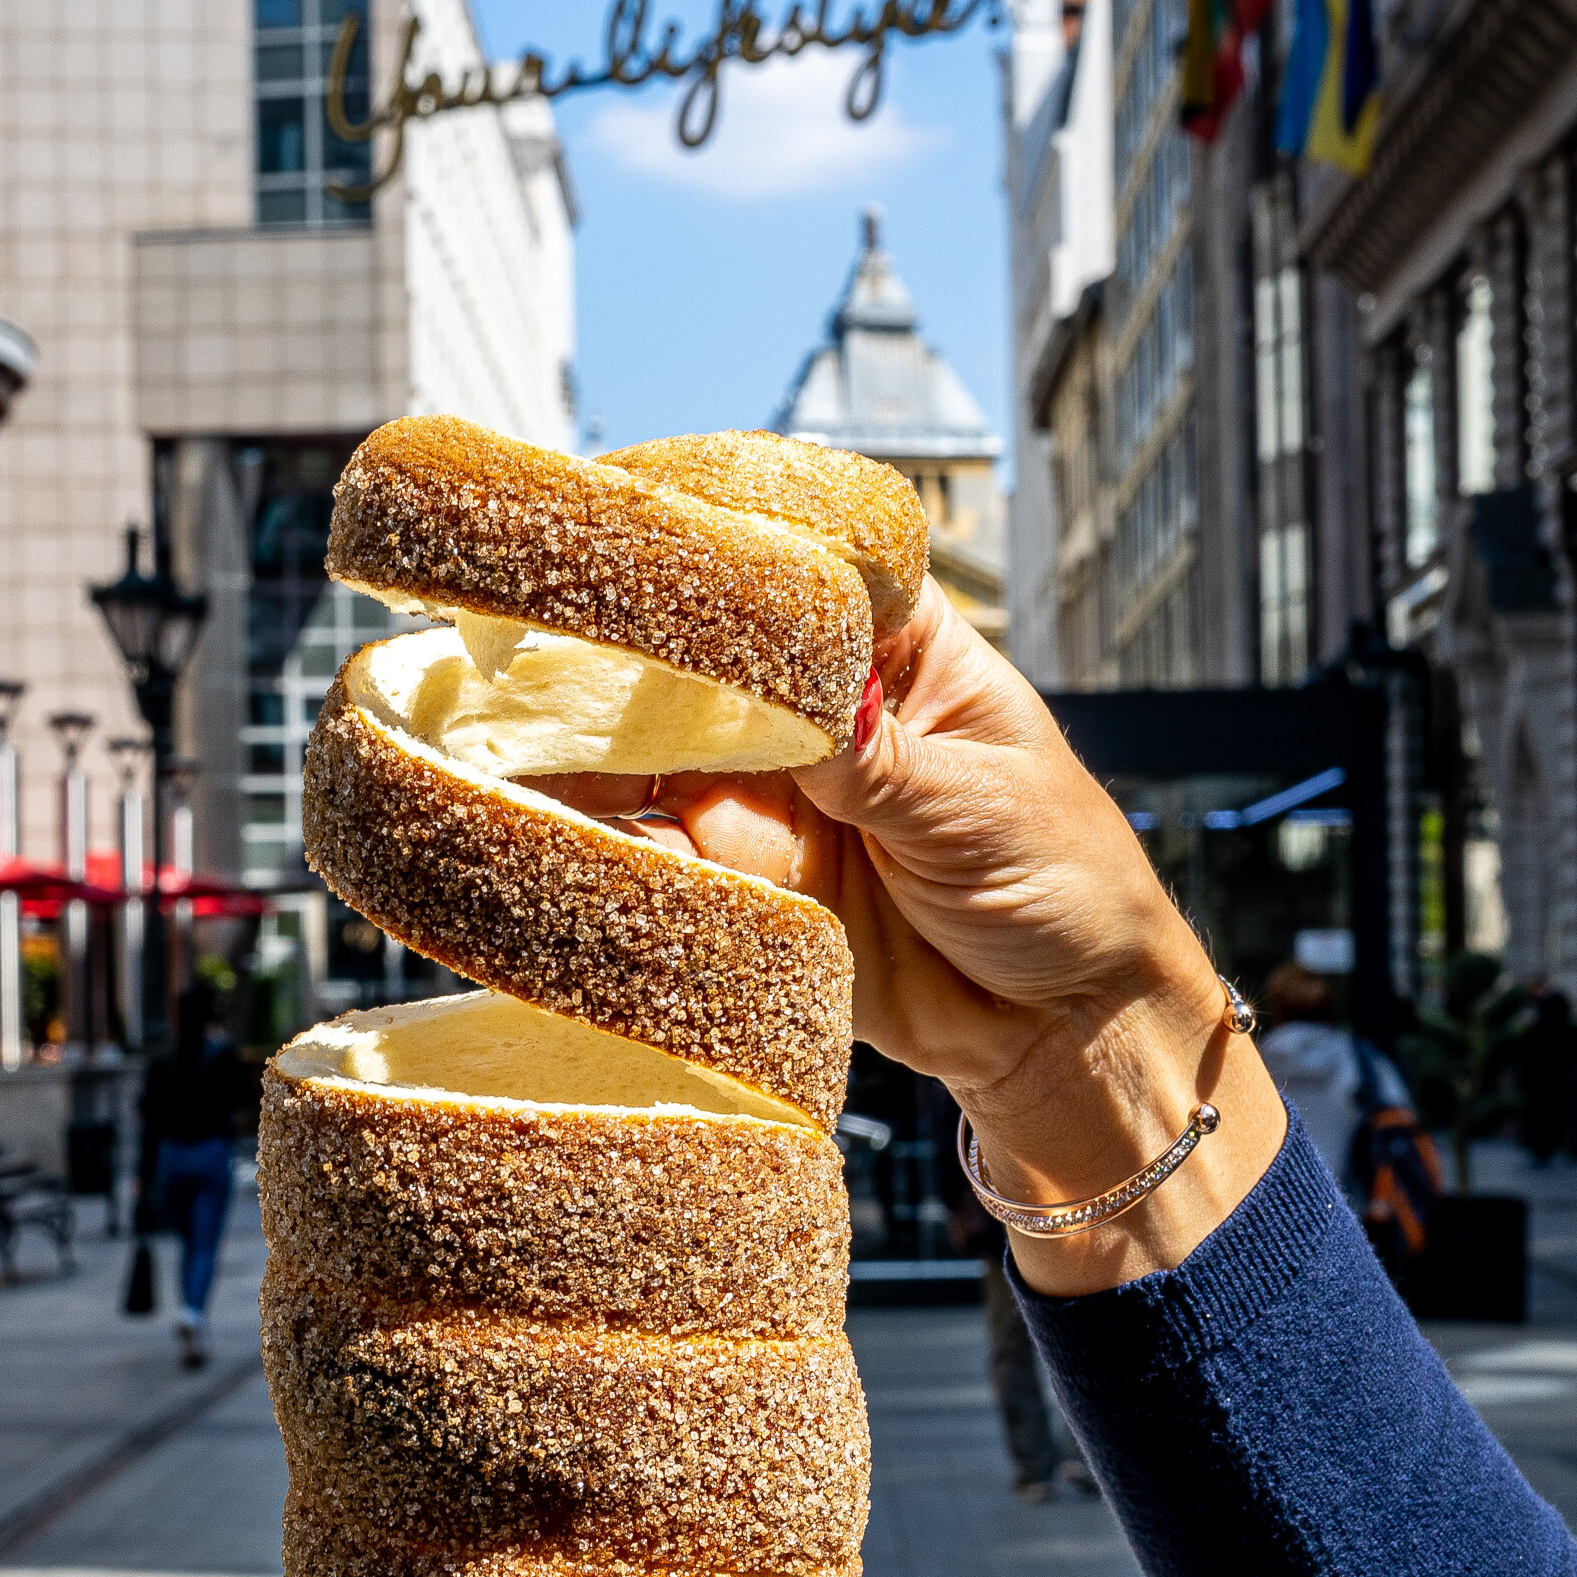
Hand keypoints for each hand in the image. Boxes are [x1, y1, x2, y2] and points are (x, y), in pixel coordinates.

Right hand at [559, 584, 1286, 1294]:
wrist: (1061, 1030)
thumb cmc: (1063, 885)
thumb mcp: (976, 807)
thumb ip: (874, 756)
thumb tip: (799, 691)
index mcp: (896, 646)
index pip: (798, 572)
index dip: (719, 553)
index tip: (641, 545)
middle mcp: (818, 706)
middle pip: (702, 661)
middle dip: (623, 657)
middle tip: (536, 659)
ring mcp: (770, 790)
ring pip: (656, 754)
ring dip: (589, 751)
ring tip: (512, 743)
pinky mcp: (742, 876)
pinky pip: (656, 853)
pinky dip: (603, 845)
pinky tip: (547, 832)